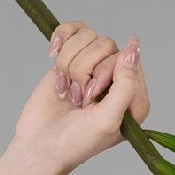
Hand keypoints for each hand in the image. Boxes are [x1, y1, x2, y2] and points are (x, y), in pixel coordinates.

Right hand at [12, 21, 150, 174]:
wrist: (40, 145)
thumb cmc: (75, 141)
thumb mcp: (106, 120)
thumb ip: (125, 85)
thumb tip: (134, 47)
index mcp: (134, 98)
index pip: (129, 60)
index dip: (106, 73)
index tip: (93, 99)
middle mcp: (117, 80)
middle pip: (107, 45)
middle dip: (85, 72)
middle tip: (79, 101)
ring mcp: (94, 67)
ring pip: (87, 36)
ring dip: (70, 66)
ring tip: (69, 94)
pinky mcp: (72, 58)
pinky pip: (72, 29)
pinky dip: (60, 44)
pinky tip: (54, 62)